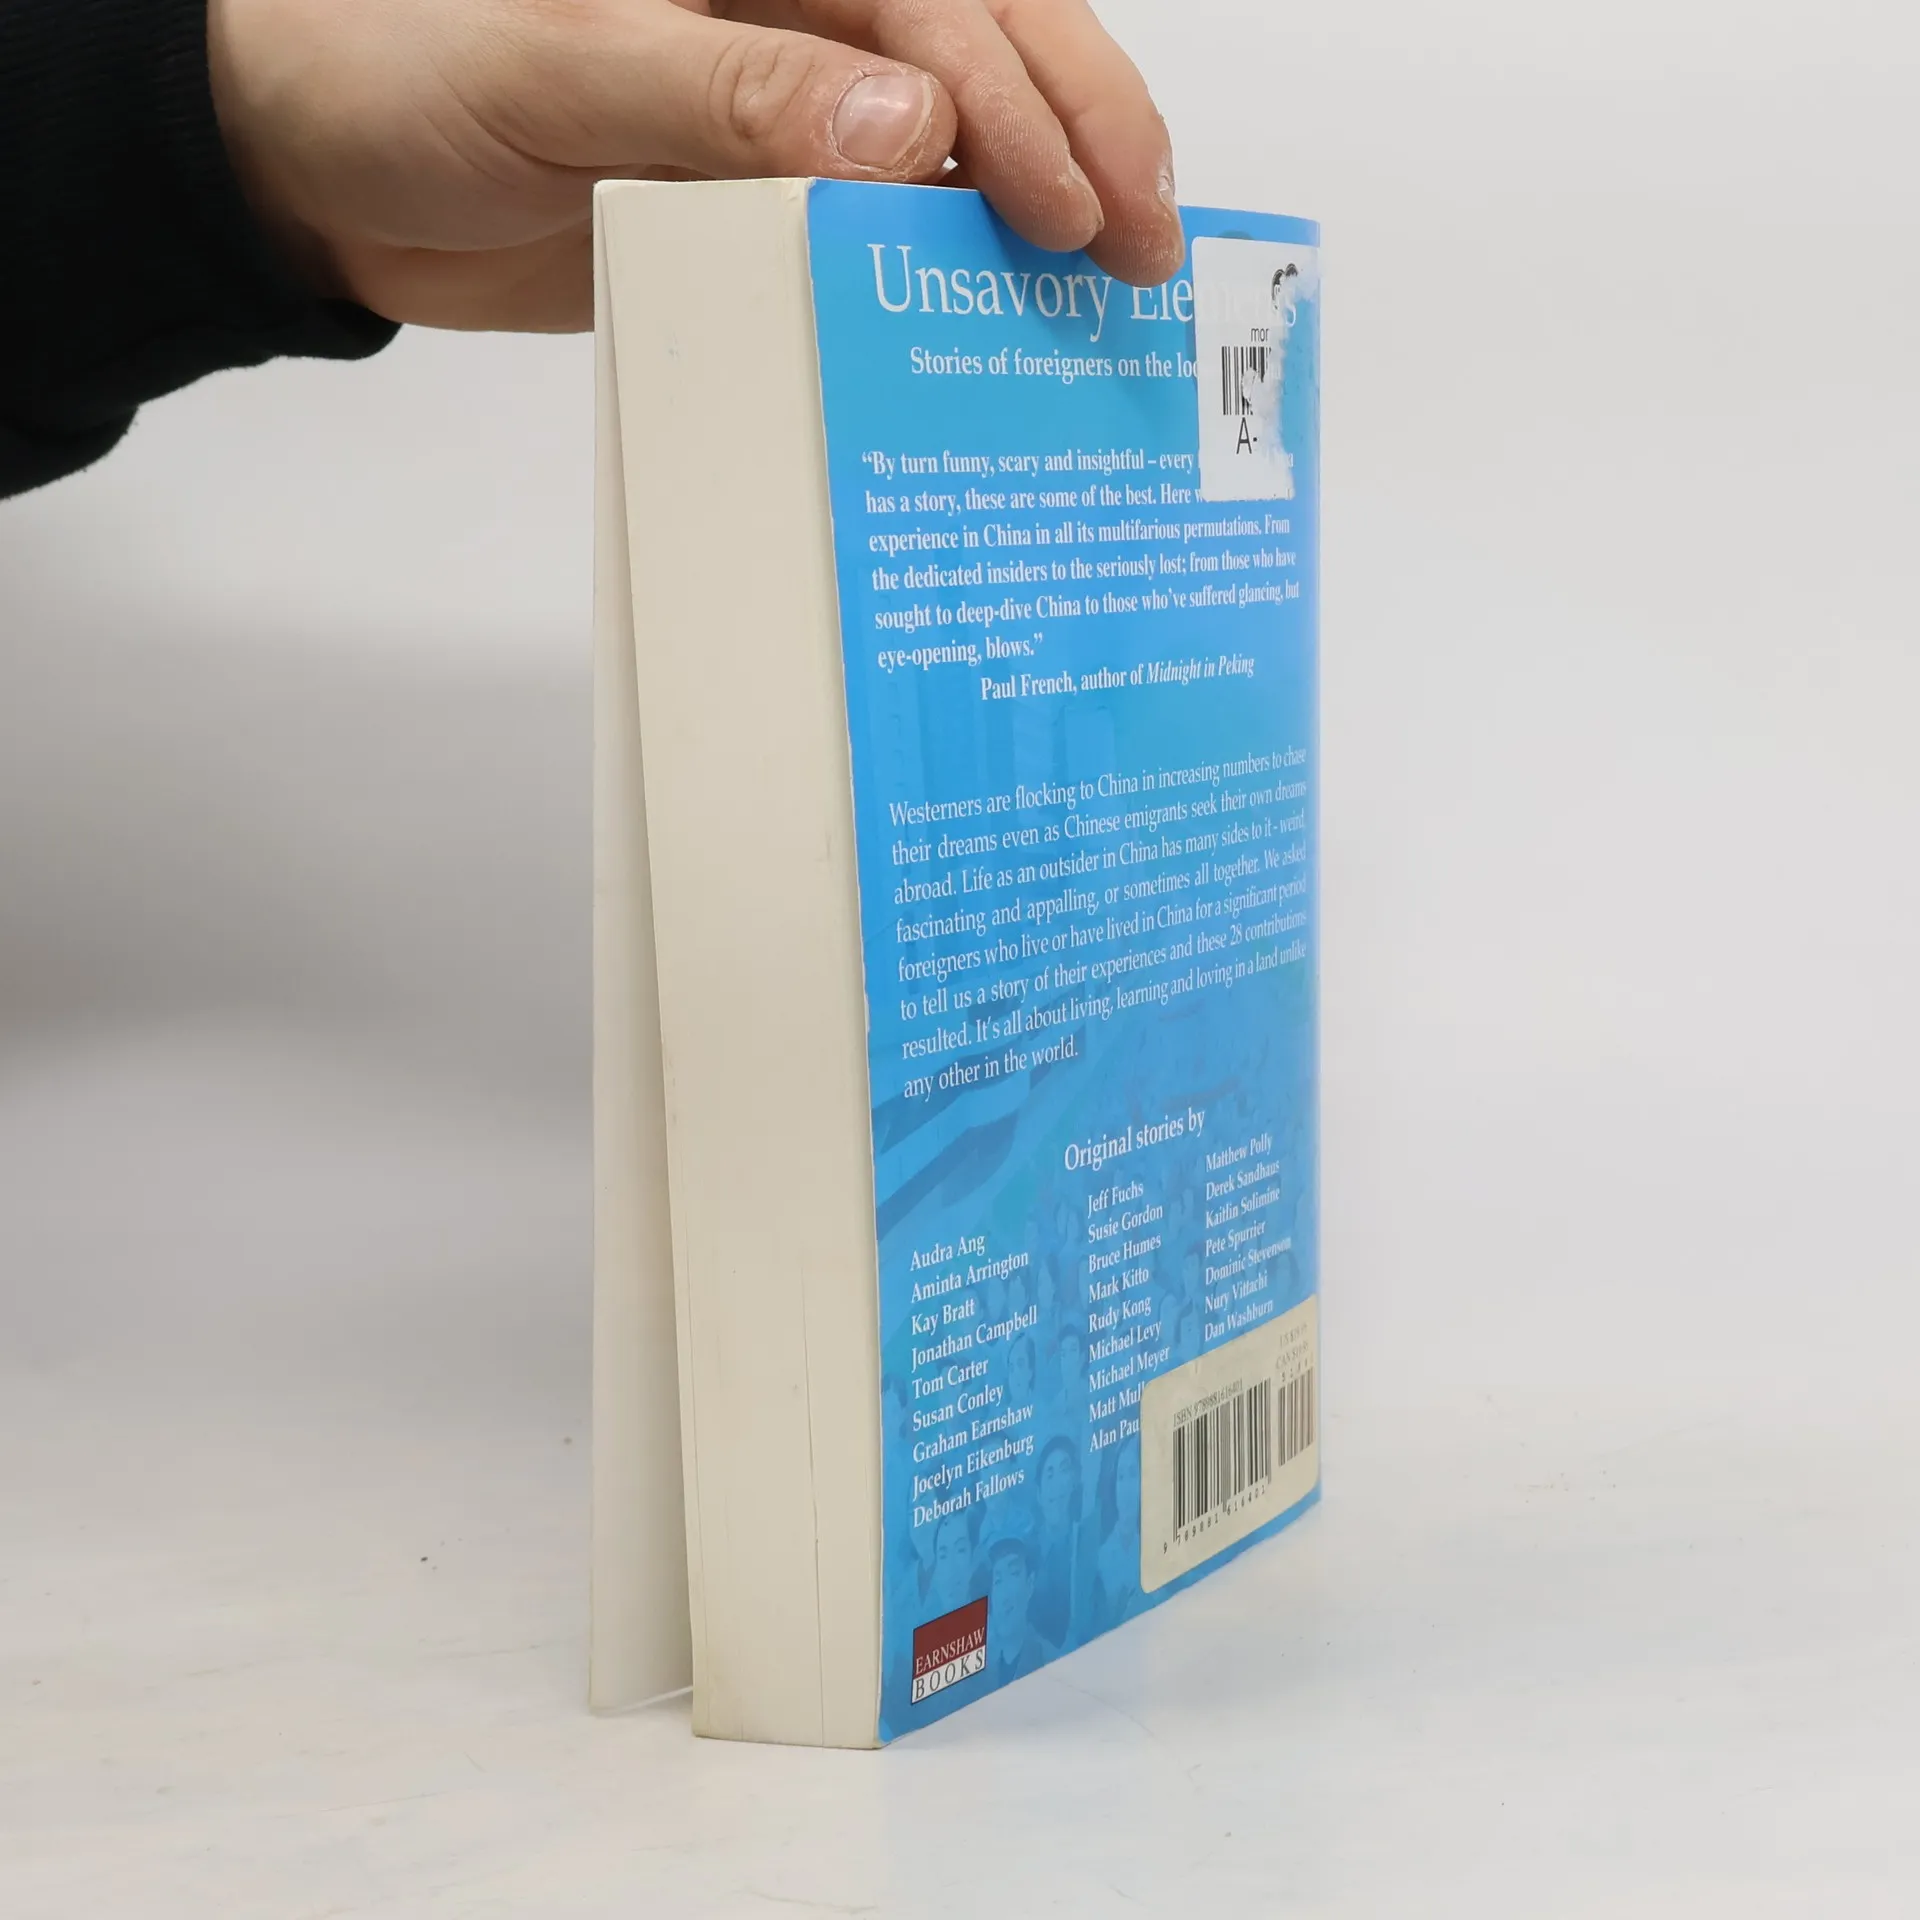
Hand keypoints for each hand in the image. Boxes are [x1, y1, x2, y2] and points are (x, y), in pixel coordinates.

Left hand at [207, 0, 1184, 330]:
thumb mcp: (558, 68)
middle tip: (1150, 256)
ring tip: (1114, 303)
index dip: (1031, 101)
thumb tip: (915, 131)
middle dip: (1085, 144)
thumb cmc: (406, 74)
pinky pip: (882, 236)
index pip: (944, 6)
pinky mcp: (762, 208)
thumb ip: (728, 90)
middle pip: (991, 54)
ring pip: (959, 148)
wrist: (319, 174)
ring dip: (1041, 217)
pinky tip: (999, 333)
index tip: (1080, 212)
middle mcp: (797, 18)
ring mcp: (787, 115)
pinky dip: (947, 282)